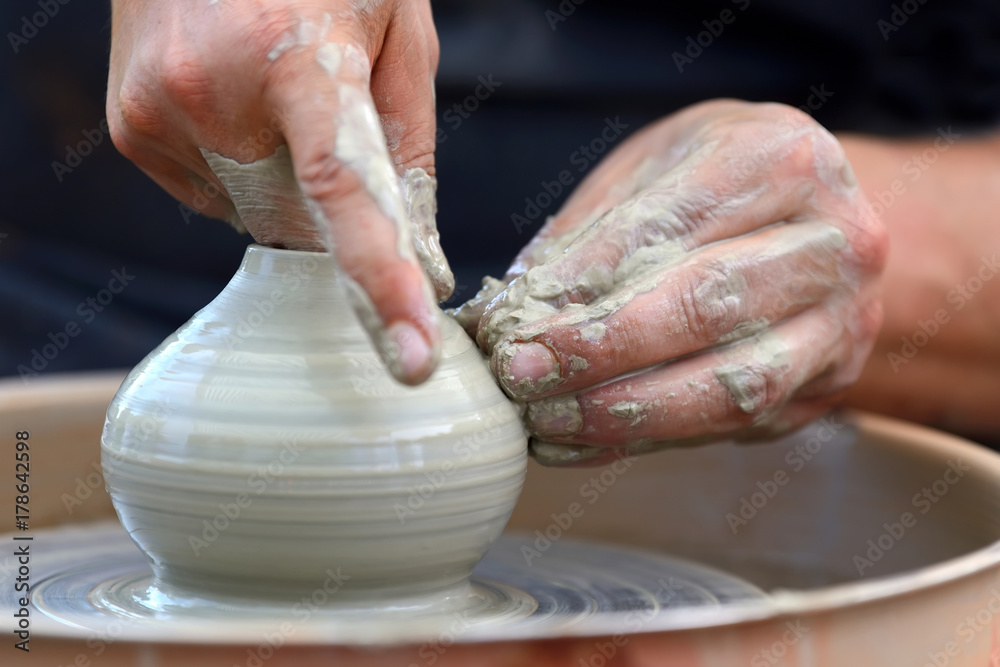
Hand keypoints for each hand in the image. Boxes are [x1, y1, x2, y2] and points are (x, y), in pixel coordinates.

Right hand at [107, 0, 450, 384]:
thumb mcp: (397, 29)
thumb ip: (409, 139)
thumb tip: (421, 253)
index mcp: (301, 58)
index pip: (346, 188)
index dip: (382, 277)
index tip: (412, 357)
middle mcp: (216, 92)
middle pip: (300, 221)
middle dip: (329, 200)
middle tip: (328, 117)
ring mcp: (162, 114)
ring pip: (255, 213)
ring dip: (281, 180)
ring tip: (273, 90)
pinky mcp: (132, 130)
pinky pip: (213, 194)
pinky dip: (239, 171)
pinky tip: (237, 105)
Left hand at [458, 100, 887, 465]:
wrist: (822, 219)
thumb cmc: (721, 182)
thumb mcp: (656, 166)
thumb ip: (592, 230)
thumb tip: (515, 306)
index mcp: (782, 160)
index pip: (669, 226)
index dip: (585, 278)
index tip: (514, 318)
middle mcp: (834, 241)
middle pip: (706, 307)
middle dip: (601, 350)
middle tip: (520, 374)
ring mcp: (842, 319)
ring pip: (730, 385)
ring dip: (623, 412)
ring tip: (544, 419)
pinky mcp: (830, 382)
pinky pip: (733, 425)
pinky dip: (646, 440)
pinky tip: (581, 441)